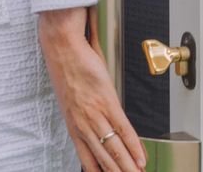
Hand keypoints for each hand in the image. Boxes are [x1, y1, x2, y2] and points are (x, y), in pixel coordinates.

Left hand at [37, 7, 144, 171]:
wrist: (61, 45)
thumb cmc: (66, 66)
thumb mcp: (72, 98)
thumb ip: (82, 114)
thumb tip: (94, 124)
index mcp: (73, 124)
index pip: (88, 158)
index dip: (101, 171)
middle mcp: (82, 123)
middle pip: (104, 158)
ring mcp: (95, 113)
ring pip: (114, 149)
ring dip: (128, 167)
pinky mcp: (106, 100)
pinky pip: (123, 129)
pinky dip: (134, 146)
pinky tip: (140, 158)